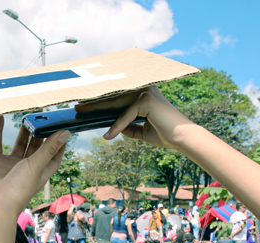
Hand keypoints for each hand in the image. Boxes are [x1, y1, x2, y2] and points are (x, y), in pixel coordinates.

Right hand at [0, 116, 67, 215]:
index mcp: (42, 171)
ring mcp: (12, 163)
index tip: (63, 127)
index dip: (59, 143)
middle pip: (37, 146)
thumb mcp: (37, 165)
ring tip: (26, 116)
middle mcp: (28, 166)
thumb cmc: (19, 189)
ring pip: (19, 143)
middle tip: (43, 115)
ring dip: (22, 131)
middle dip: (40, 132)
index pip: (54, 154)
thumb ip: (49, 148)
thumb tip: (66, 133)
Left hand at [74, 85, 193, 149]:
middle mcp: (143, 88)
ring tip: (82, 113)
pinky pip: (126, 115)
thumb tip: (114, 128)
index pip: (117, 97)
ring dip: (97, 109)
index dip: (100, 102)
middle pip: (113, 98)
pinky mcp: (146, 99)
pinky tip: (108, 136)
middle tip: (77, 106)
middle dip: (94, 103)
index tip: (85, 104)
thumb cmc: (165, 134)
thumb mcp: (141, 131)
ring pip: (116, 104)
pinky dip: (116, 126)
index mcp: (142, 93)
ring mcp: (145, 91)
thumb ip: (129, 127)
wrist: (182, 138)